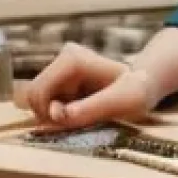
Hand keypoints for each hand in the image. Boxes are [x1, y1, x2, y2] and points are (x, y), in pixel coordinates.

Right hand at [24, 42, 156, 127]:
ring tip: (80, 114)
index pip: (38, 92)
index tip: (69, 122)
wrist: (143, 84)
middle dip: (48, 114)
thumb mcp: (120, 103)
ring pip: (37, 98)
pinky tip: (78, 109)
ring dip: (53, 114)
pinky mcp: (60, 74)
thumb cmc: (136, 92)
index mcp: (73, 60)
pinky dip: (57, 110)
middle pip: (34, 94)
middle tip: (74, 122)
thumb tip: (57, 115)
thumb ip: (89, 109)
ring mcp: (61, 63)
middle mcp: (64, 55)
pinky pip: (45, 99)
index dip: (48, 113)